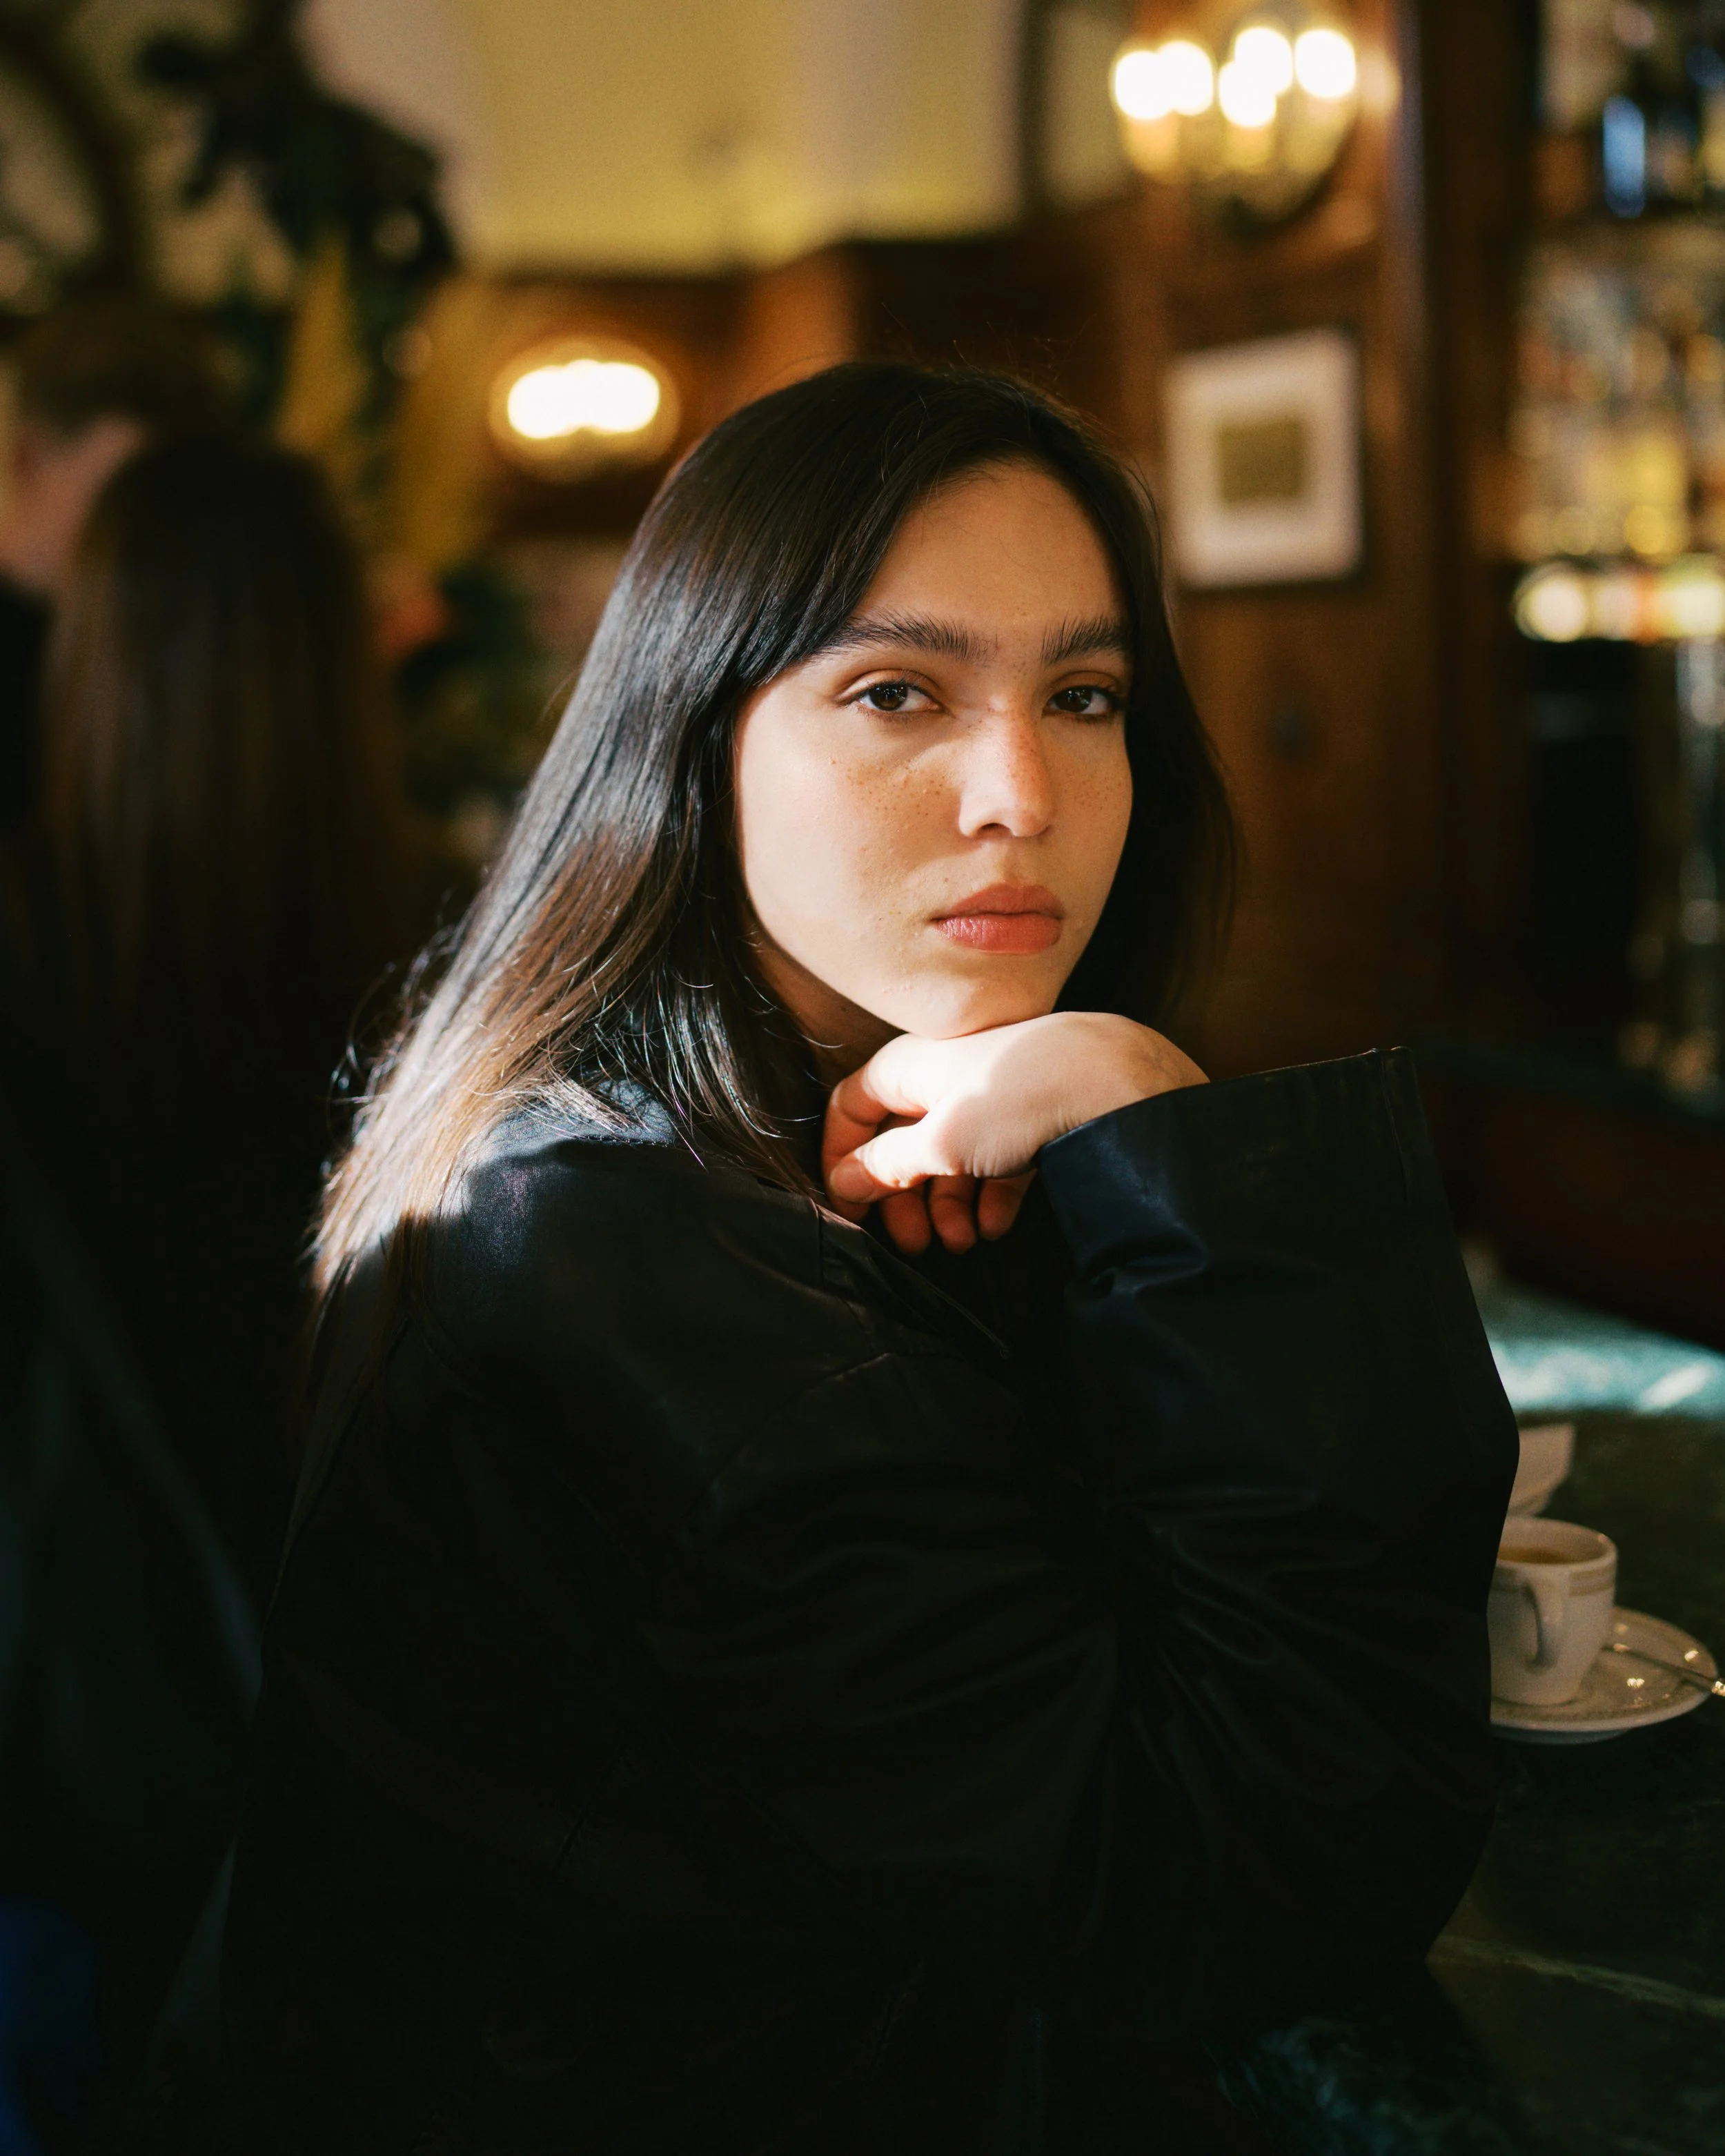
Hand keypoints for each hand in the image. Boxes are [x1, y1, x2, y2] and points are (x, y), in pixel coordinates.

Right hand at [822, 1012, 1205, 1254]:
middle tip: (912, 1242)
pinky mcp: (1031, 1114)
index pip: (852, 1108)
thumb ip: (886, 1165)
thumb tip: (843, 1181)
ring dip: (948, 1206)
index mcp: (908, 1067)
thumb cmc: (1014, 1099)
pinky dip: (991, 1195)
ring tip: (962, 1243)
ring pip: (951, 1155)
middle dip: (903, 1198)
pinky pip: (997, 1159)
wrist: (1111, 1081)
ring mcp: (989, 1094)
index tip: (847, 1205)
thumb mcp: (939, 1142)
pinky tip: (997, 1227)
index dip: (840, 1157)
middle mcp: (944, 1076)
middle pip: (902, 1141)